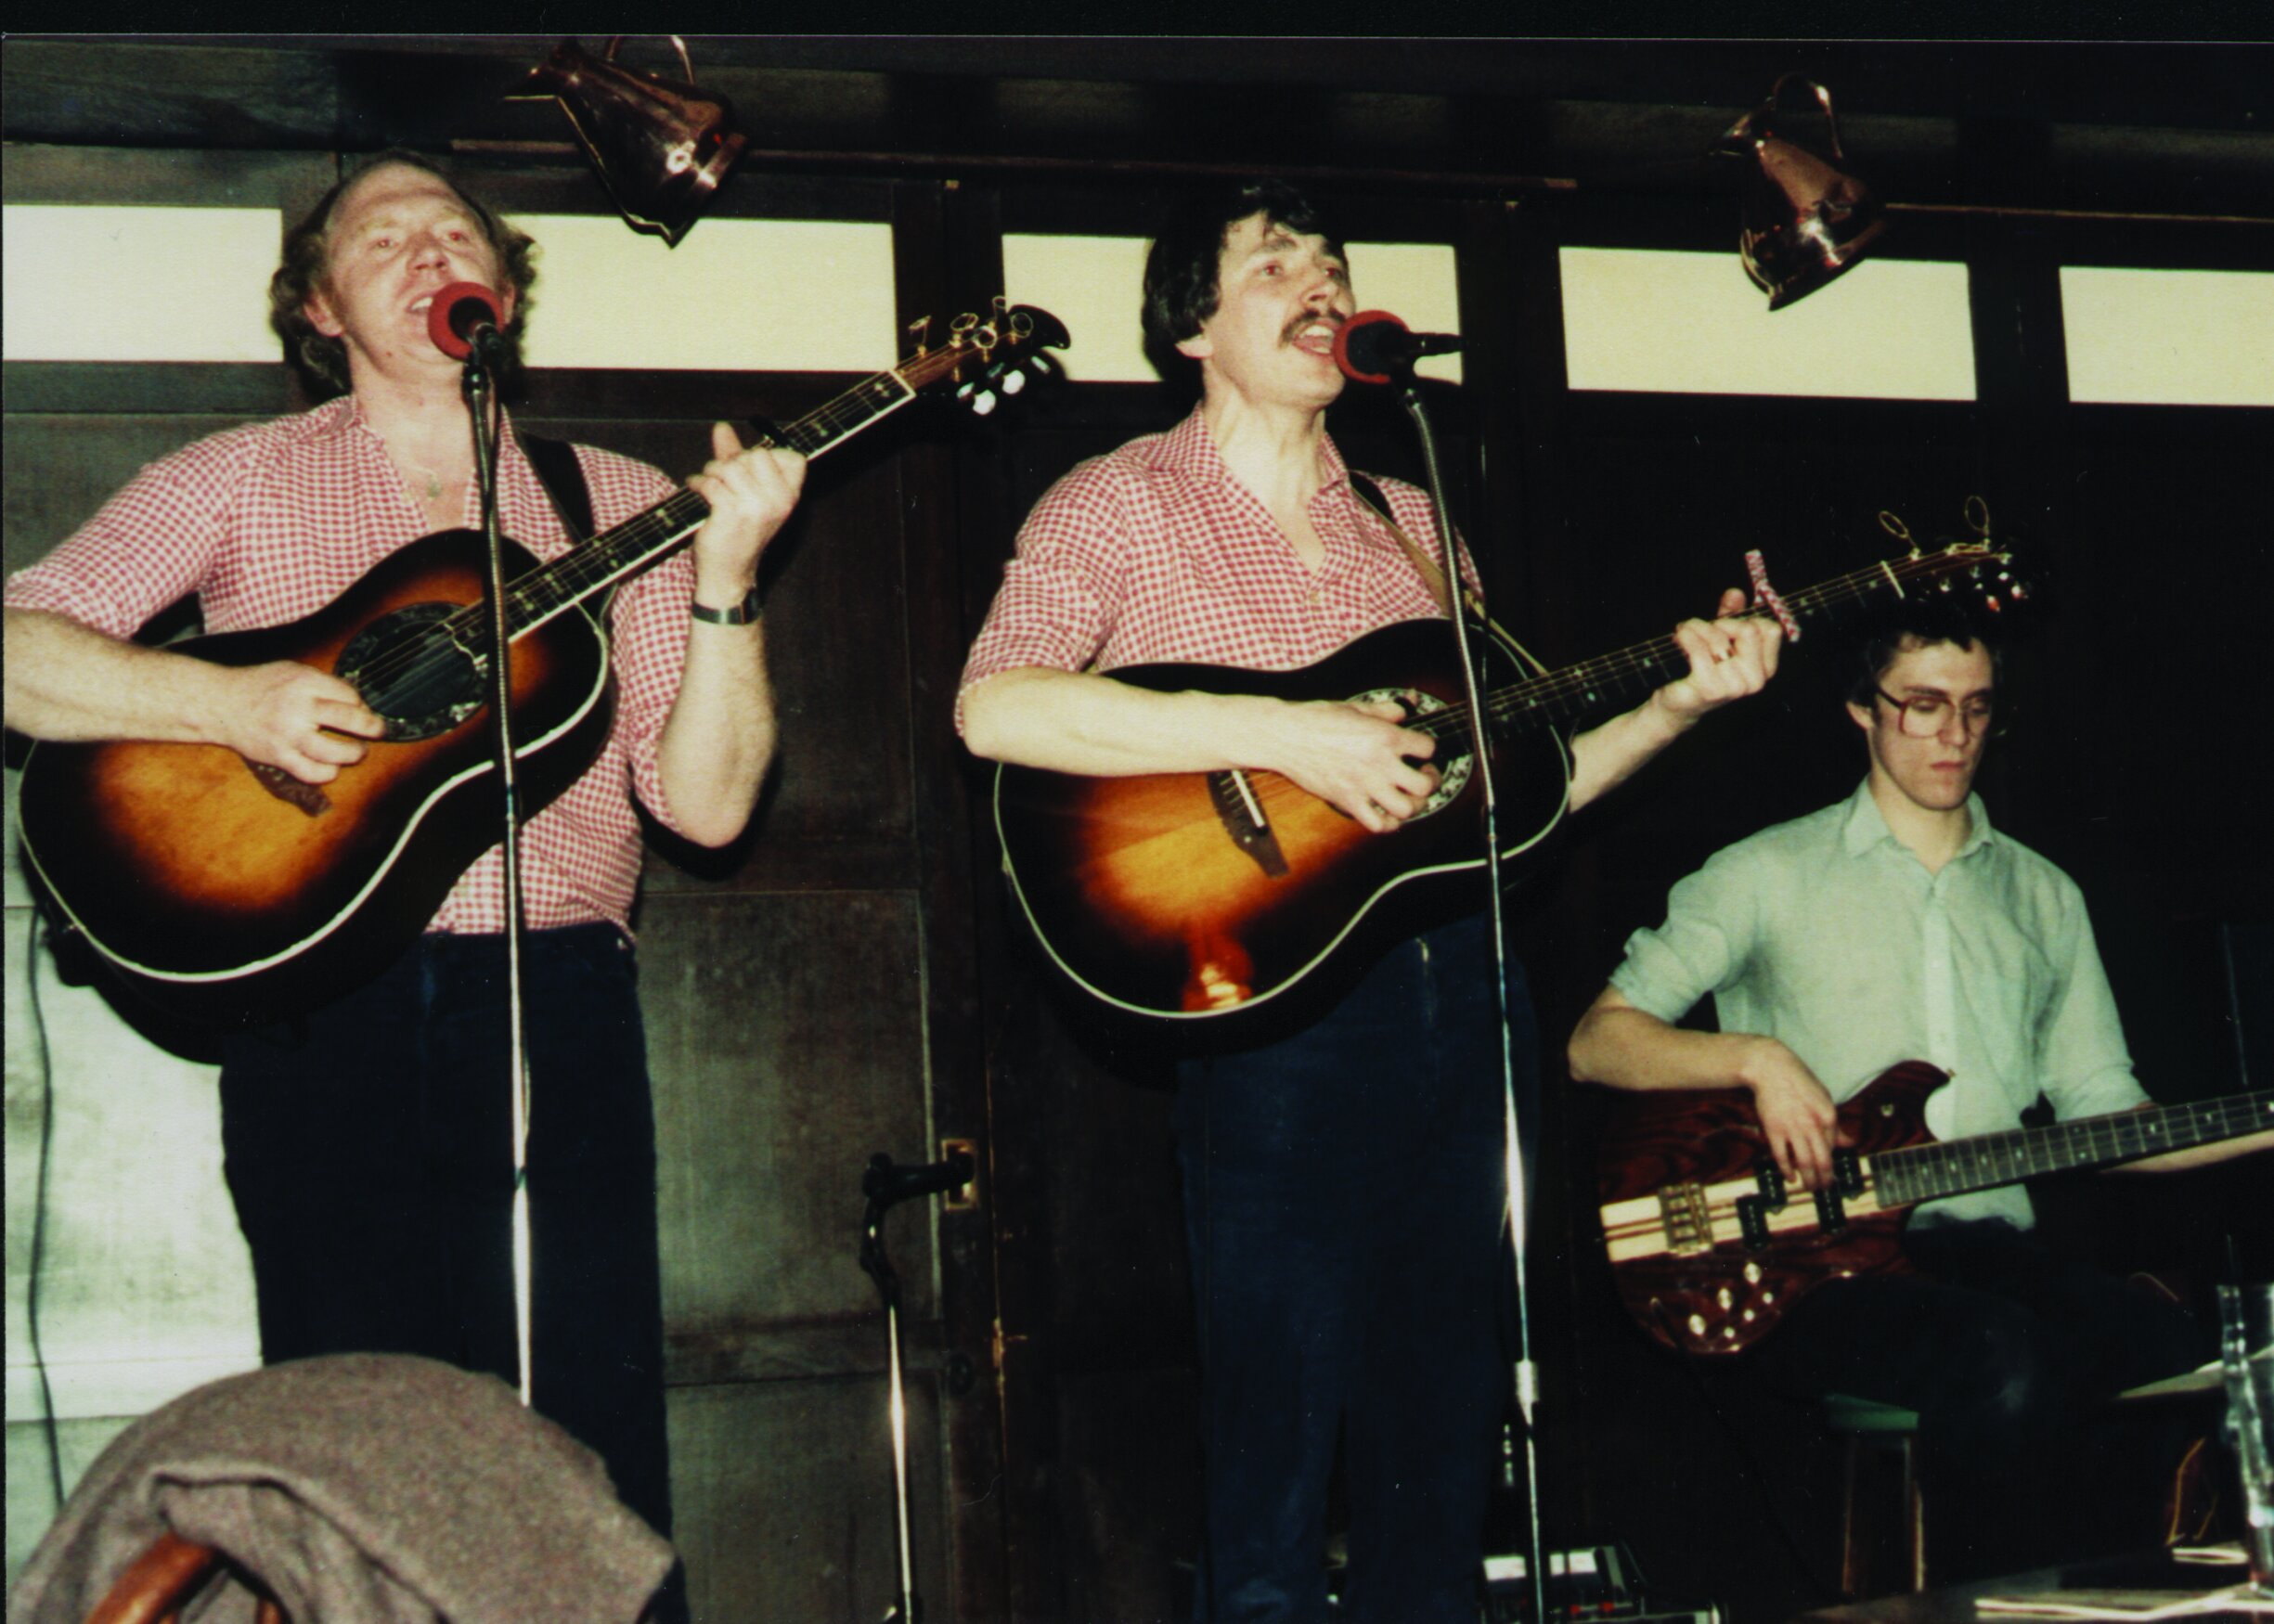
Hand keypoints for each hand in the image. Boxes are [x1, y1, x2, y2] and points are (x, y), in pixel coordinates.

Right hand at [220, 660, 385, 784]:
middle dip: (372, 728)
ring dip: (354, 754)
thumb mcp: (292, 670)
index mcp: (303, 682)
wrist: (220, 704)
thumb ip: (322, 684)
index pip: (349, 695)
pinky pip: (313, 772)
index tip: (361, 709)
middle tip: (377, 731)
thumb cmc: (259, 686)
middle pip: (350, 720)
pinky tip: (331, 766)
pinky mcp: (279, 756)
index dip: (361, 704)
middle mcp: (297, 708)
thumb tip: (357, 703)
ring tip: (357, 751)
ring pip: (335, 752)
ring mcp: (288, 735)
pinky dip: (328, 772)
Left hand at [686, 421, 805, 597]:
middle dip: (733, 462)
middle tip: (723, 478)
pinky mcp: (732, 513)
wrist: (728, 573)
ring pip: (730, 466)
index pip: (792, 458)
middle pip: (756, 455)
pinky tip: (697, 491)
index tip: (750, 470)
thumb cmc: (737, 532)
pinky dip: (698, 483)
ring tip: (708, 485)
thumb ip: (735, 458)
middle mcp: (778, 502)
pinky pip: (711, 482)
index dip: (768, 457)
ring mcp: (757, 507)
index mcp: (789, 497)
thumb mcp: (744, 493)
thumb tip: (722, 427)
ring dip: (712, 472)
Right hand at [1266, 695, 1440, 834]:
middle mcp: (1380, 763)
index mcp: (1385, 737)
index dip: (1427, 749)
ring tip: (1408, 797)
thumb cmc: (1316, 719)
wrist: (1286, 736)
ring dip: (1413, 805)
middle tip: (1424, 777)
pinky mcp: (1348, 802)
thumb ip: (1384, 710)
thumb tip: (1402, 712)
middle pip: (1424, 785)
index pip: (1427, 748)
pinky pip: (1378, 824)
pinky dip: (1388, 823)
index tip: (1420, 751)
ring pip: (1407, 809)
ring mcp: (1364, 786)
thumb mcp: (1355, 706)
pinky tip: (1386, 813)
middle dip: (1431, 781)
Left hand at [1650, 587, 1782, 727]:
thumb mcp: (1719, 639)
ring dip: (1697, 628)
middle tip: (1704, 630)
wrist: (1677, 705)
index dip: (1746, 620)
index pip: (1770, 630)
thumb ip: (1730, 615)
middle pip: (1749, 630)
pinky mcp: (1711, 688)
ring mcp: (1735, 687)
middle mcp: (1756, 680)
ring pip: (1719, 637)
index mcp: (1765, 669)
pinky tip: (1679, 637)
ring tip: (1684, 633)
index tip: (1726, 625)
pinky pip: (1699, 648)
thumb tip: (1735, 593)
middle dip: (1722, 623)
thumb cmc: (1701, 670)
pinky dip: (1686, 636)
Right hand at [1736, 1036, 1842, 1190]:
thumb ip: (1835, 1125)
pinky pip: (1782, 1157)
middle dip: (1825, 1179)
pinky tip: (1791, 1178)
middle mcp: (1812, 1125)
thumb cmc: (1799, 1082)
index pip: (1834, 1146)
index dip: (1831, 1160)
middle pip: (1823, 1161)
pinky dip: (1787, 1170)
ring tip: (1811, 1188)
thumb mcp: (1824, 1099)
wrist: (1771, 1069)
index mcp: (1828, 1116)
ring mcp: (1792, 1128)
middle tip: (1825, 1188)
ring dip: (1809, 1180)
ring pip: (1804, 1163)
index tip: (1828, 1170)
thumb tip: (1849, 1143)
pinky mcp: (1774, 1130)